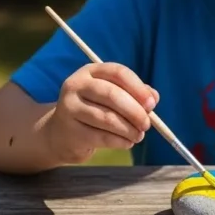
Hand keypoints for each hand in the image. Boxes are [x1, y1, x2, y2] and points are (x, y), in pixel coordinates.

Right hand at [44, 63, 158, 163]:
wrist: (62, 133)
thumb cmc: (95, 111)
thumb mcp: (112, 97)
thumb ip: (134, 94)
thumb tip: (153, 98)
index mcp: (91, 71)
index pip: (118, 72)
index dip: (138, 88)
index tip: (152, 104)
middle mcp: (76, 85)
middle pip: (112, 95)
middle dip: (135, 112)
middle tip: (146, 124)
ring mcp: (69, 107)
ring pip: (107, 118)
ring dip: (129, 129)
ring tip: (138, 136)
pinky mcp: (70, 130)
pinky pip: (101, 137)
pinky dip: (120, 141)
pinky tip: (127, 143)